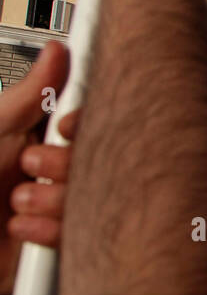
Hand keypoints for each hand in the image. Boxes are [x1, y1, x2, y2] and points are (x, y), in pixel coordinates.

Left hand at [0, 42, 77, 294]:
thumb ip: (32, 93)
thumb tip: (58, 51)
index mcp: (48, 140)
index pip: (92, 127)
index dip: (83, 127)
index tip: (62, 128)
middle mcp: (61, 172)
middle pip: (99, 162)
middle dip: (63, 166)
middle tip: (30, 165)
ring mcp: (63, 208)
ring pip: (94, 199)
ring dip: (52, 200)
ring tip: (18, 201)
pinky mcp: (61, 243)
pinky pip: (82, 234)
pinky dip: (48, 230)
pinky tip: (21, 225)